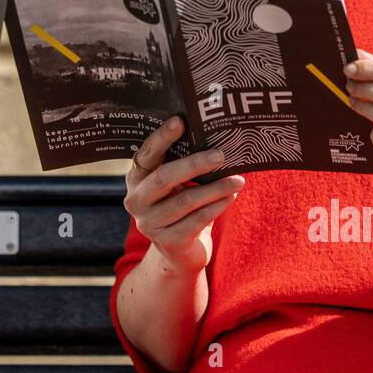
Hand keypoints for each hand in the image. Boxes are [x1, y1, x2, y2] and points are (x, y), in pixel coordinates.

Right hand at [123, 115, 244, 274]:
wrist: (178, 251)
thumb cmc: (179, 205)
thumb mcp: (174, 184)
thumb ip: (182, 164)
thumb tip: (214, 136)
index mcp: (135, 179)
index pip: (146, 154)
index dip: (162, 137)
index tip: (180, 121)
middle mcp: (136, 201)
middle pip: (164, 177)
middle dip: (194, 164)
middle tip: (221, 155)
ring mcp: (150, 224)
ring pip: (185, 200)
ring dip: (215, 188)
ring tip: (238, 180)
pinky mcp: (169, 242)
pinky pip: (197, 221)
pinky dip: (217, 207)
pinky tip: (231, 197)